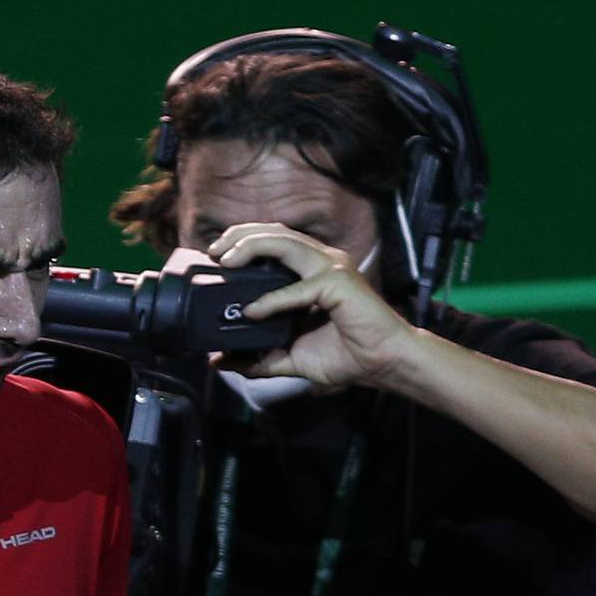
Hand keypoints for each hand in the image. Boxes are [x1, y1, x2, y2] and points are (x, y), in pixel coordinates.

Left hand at [209, 223, 418, 388]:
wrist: (382, 363)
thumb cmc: (346, 354)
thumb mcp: (289, 357)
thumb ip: (255, 358)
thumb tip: (219, 362)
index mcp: (310, 269)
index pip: (272, 240)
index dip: (242, 241)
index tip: (214, 257)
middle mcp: (320, 260)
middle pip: (274, 231)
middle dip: (239, 235)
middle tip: (213, 251)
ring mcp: (331, 268)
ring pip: (284, 243)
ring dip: (250, 247)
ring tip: (226, 262)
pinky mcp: (339, 284)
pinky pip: (298, 287)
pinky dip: (272, 299)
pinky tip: (253, 311)